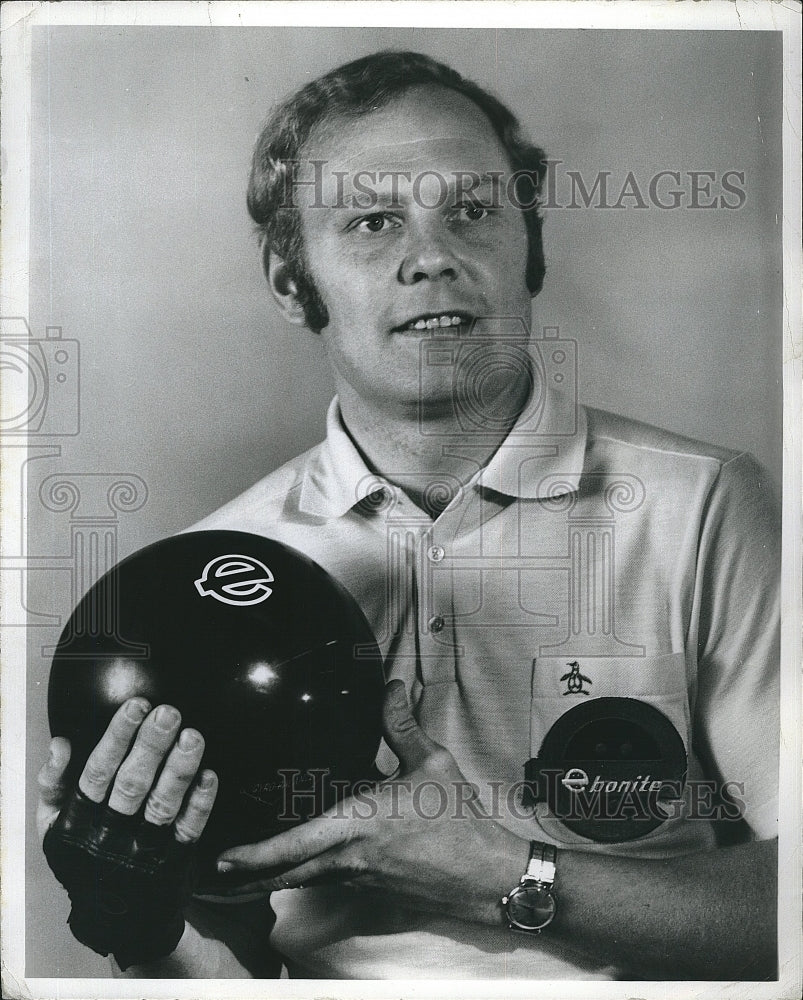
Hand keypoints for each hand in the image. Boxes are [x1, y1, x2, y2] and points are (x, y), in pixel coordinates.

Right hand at [38, 699, 217, 968]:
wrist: (115, 920)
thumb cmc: (84, 856)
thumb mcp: (53, 828)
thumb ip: (53, 784)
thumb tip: (62, 743)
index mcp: (76, 824)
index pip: (96, 775)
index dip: (116, 739)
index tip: (136, 705)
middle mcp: (109, 838)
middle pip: (131, 786)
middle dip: (151, 746)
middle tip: (169, 712)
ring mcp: (143, 853)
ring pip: (162, 806)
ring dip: (179, 769)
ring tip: (193, 735)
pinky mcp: (174, 864)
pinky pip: (188, 830)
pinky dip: (200, 803)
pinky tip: (209, 774)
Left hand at [215, 681, 525, 923]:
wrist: (484, 873)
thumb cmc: (460, 820)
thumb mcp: (433, 763)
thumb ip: (402, 725)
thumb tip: (392, 687)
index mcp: (361, 825)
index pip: (297, 844)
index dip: (256, 853)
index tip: (222, 854)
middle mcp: (350, 857)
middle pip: (284, 874)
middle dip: (242, 877)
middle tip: (204, 873)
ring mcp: (356, 876)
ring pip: (298, 882)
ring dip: (262, 880)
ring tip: (228, 876)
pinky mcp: (367, 883)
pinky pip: (319, 881)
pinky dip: (292, 876)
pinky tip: (283, 867)